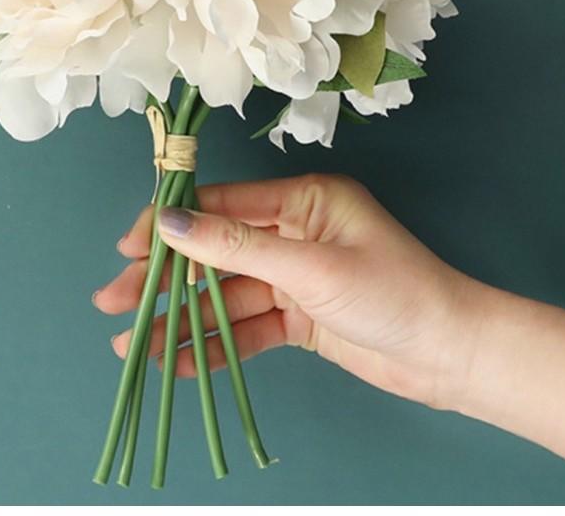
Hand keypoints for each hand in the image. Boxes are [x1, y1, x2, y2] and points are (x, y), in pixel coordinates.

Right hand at [94, 173, 481, 409]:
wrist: (450, 355)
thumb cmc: (393, 293)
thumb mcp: (310, 266)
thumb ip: (237, 247)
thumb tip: (172, 224)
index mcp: (302, 200)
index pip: (221, 206)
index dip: (172, 225)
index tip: (128, 247)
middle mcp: (293, 233)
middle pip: (215, 253)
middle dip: (166, 279)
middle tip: (113, 302)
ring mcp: (294, 277)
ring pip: (225, 296)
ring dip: (182, 320)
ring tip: (133, 346)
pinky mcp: (298, 316)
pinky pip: (247, 327)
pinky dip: (214, 345)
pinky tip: (175, 362)